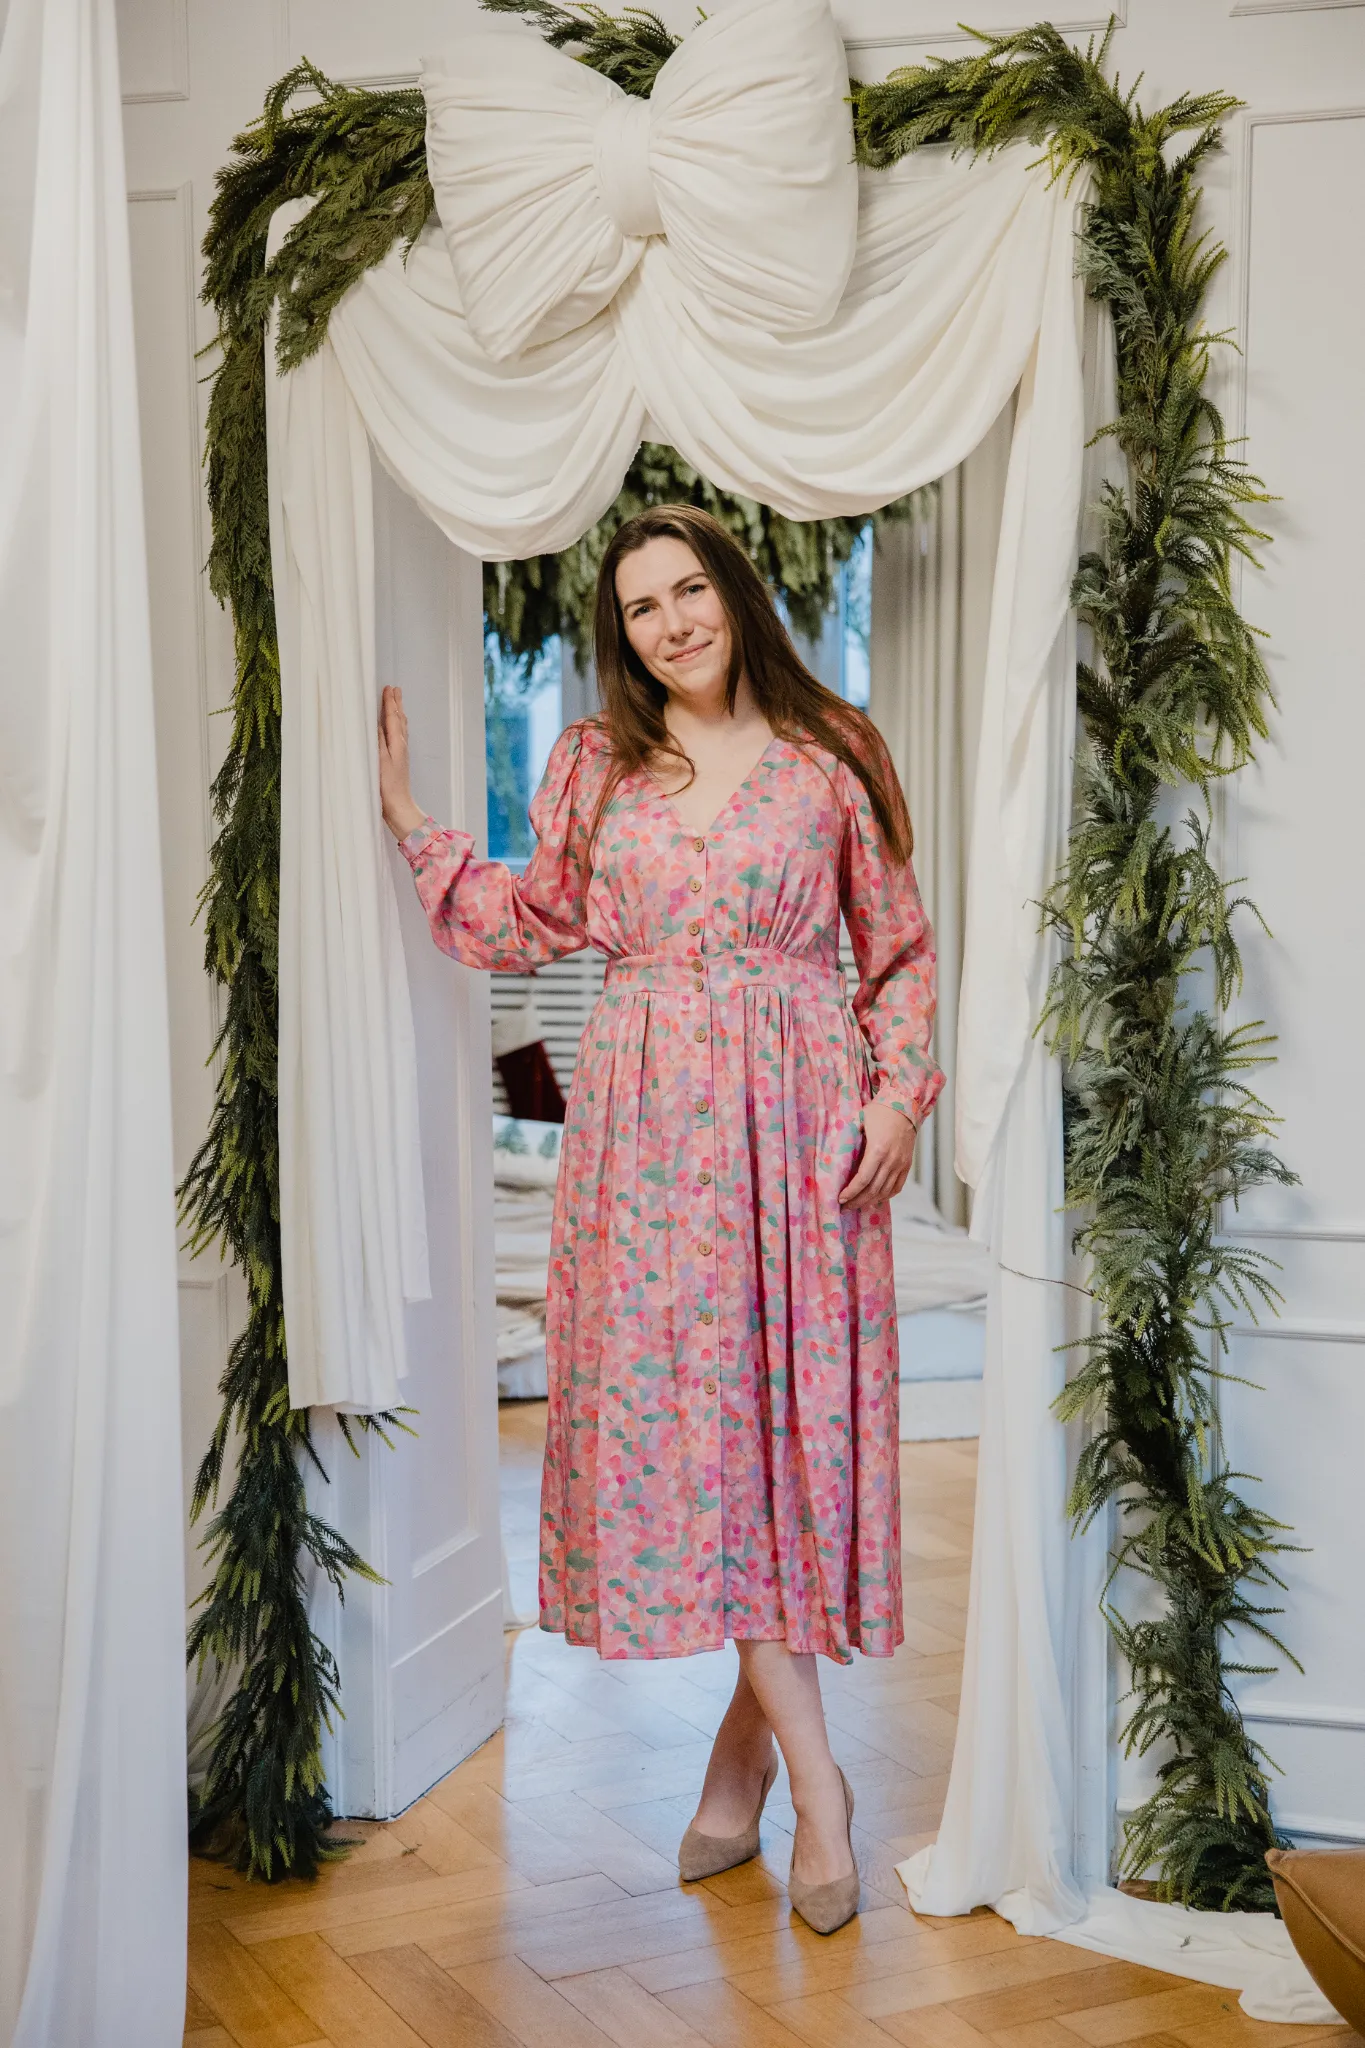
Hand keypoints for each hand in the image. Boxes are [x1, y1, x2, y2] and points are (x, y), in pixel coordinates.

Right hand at [379, 685, 426, 840]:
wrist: (398, 808)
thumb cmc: (386, 787)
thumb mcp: (380, 761)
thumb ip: (379, 740)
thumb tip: (378, 721)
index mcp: (396, 744)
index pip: (393, 718)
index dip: (390, 703)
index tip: (388, 688)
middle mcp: (401, 746)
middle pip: (399, 720)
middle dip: (396, 704)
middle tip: (395, 689)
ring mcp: (401, 754)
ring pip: (400, 728)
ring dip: (398, 714)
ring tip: (397, 703)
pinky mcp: (398, 762)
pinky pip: (398, 737)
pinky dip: (397, 727)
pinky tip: (394, 730)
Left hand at [839, 1098, 915, 1209]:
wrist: (905, 1106)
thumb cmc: (880, 1111)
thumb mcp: (860, 1121)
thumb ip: (849, 1137)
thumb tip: (833, 1153)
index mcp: (878, 1150)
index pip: (863, 1179)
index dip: (851, 1192)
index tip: (840, 1198)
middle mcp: (891, 1160)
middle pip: (873, 1190)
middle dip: (857, 1201)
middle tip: (845, 1207)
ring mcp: (901, 1164)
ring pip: (885, 1191)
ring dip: (870, 1201)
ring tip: (857, 1204)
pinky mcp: (907, 1165)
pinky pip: (897, 1187)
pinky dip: (886, 1196)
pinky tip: (875, 1198)